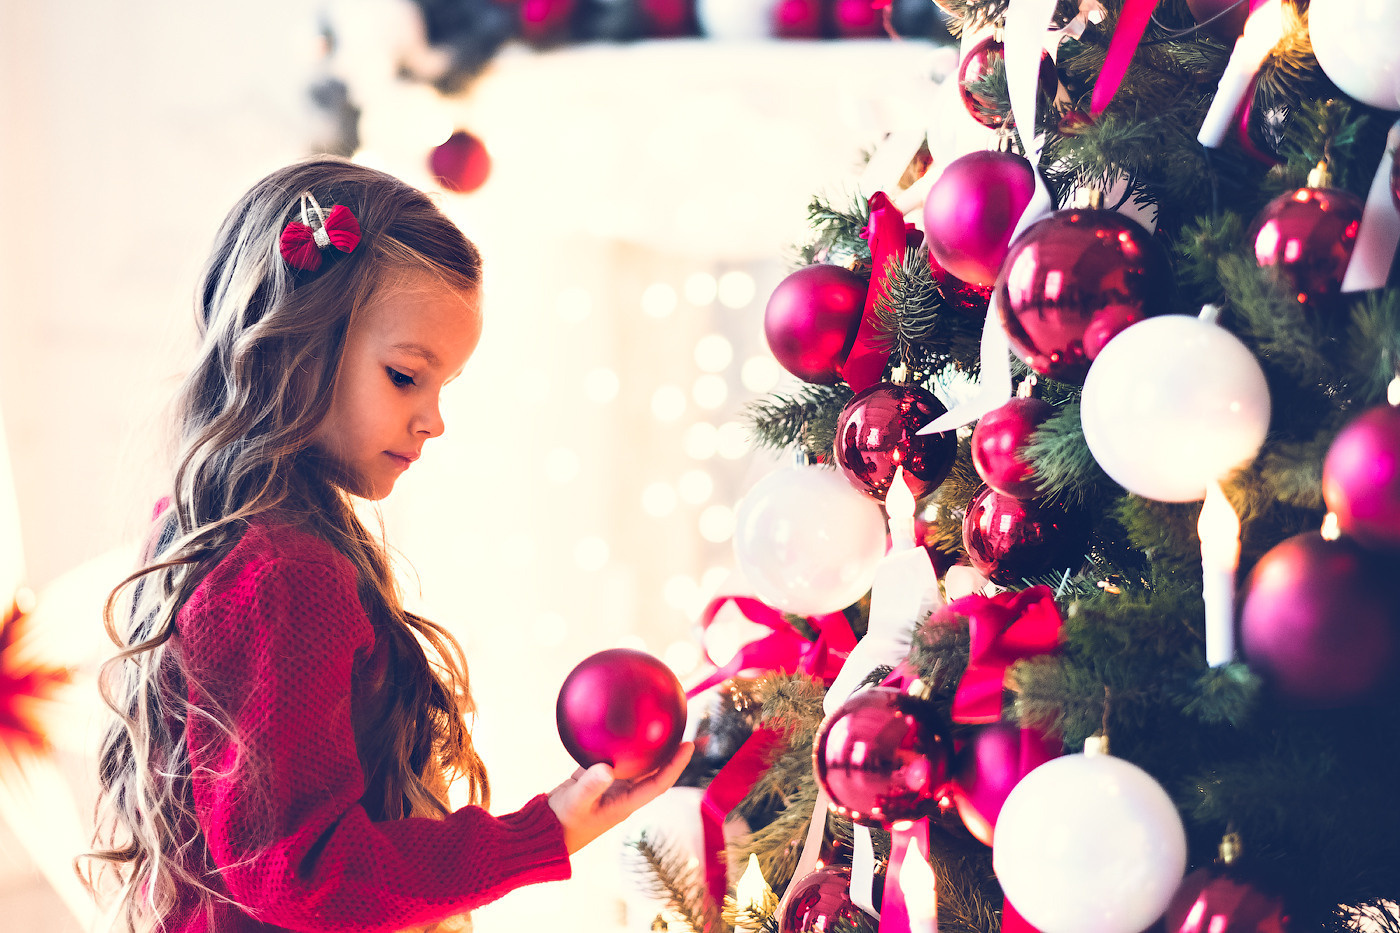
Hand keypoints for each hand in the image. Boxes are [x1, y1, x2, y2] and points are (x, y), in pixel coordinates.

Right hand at [547, 741, 693, 853]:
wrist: (546, 828)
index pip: (659, 783)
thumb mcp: (575, 803)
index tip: (688, 746)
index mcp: (626, 802)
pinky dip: (622, 745)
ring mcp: (612, 785)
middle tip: (683, 730)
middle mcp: (624, 793)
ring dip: (650, 749)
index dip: (676, 766)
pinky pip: (615, 759)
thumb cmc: (562, 822)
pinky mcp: (598, 777)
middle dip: (671, 754)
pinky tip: (622, 727)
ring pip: (638, 765)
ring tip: (659, 724)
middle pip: (655, 772)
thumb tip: (607, 768)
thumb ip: (590, 786)